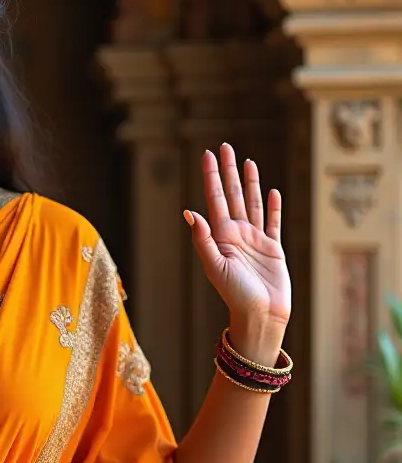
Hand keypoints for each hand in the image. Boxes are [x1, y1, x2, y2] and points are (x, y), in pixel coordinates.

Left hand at [184, 144, 290, 360]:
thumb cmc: (234, 295)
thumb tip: (190, 212)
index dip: (212, 176)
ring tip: (247, 162)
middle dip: (228, 171)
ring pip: (252, 204)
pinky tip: (272, 191)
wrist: (260, 315)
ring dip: (250, 183)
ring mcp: (255, 240)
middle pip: (233, 195)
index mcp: (221, 236)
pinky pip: (272, 223)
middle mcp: (236, 234)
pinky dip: (273, 207)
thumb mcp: (215, 266)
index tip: (208, 154)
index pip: (215, 198)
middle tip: (225, 147)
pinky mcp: (272, 249)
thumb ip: (203, 239)